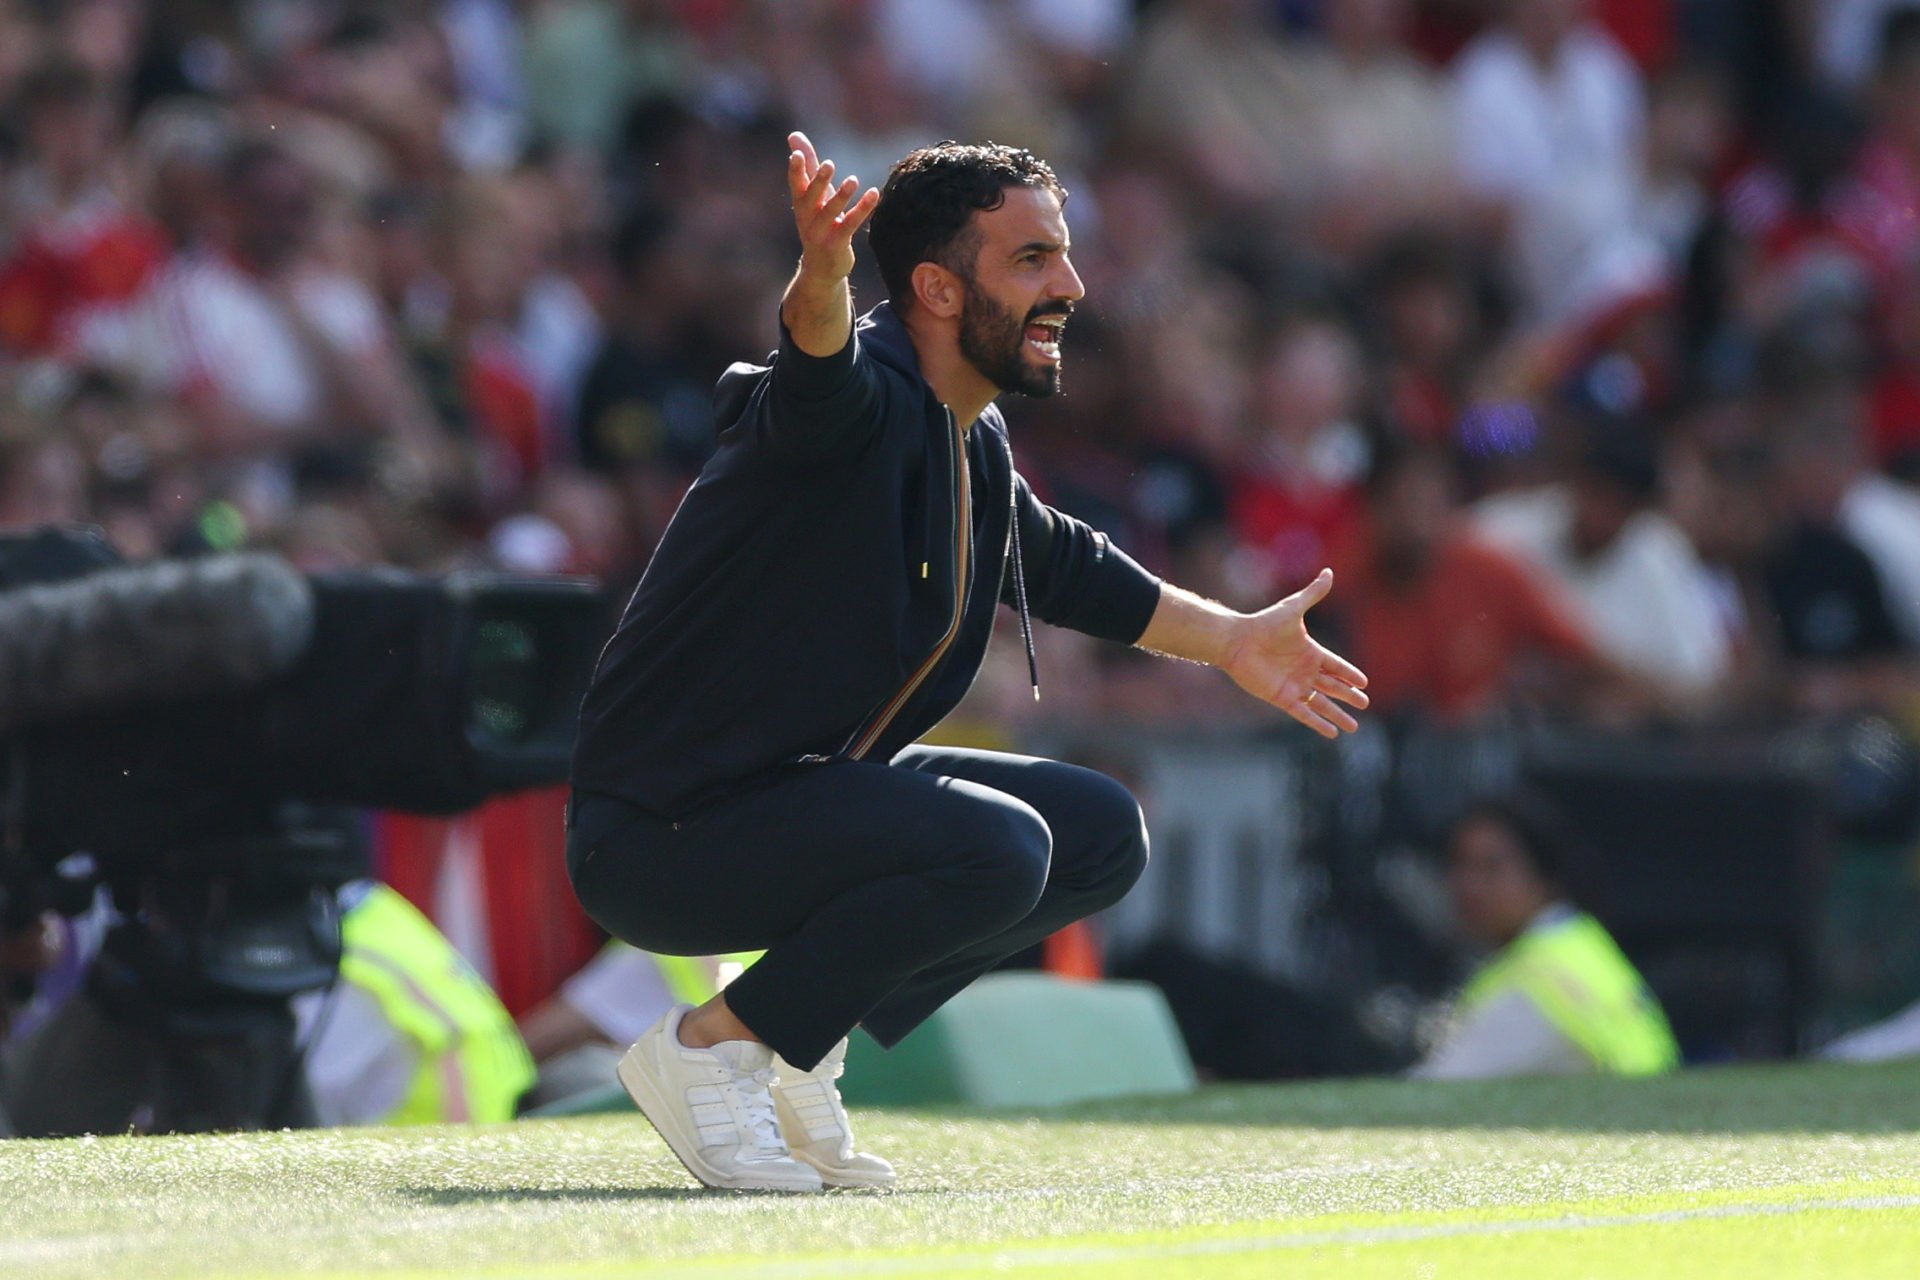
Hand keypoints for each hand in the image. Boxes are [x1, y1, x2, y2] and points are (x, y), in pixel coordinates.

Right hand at [787, 131, 879, 282]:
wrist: (821, 268)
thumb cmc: (817, 223)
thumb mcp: (811, 196)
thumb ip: (807, 166)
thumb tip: (794, 135)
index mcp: (800, 204)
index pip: (795, 185)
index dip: (795, 170)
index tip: (796, 154)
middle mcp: (807, 218)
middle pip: (810, 198)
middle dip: (819, 182)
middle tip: (829, 164)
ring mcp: (821, 233)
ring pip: (831, 212)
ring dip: (842, 196)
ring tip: (854, 180)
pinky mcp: (837, 244)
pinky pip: (851, 224)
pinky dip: (862, 209)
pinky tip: (874, 193)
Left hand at [1221, 569, 1369, 738]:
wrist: (1237, 641)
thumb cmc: (1264, 624)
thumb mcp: (1294, 608)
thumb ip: (1313, 593)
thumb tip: (1329, 572)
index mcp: (1310, 652)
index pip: (1336, 666)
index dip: (1350, 674)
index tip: (1364, 683)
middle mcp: (1304, 671)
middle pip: (1332, 686)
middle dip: (1348, 696)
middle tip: (1364, 704)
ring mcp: (1294, 685)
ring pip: (1322, 704)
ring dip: (1337, 715)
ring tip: (1354, 726)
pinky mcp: (1282, 698)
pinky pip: (1304, 714)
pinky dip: (1318, 724)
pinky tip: (1331, 733)